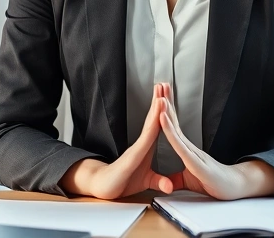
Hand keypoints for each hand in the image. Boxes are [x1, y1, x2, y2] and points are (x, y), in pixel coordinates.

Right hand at [60, 84, 174, 198]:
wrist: (104, 188)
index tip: (168, 95)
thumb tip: (169, 186)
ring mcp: (136, 150)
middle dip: (159, 101)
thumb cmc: (124, 181)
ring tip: (161, 96)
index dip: (164, 111)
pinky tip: (155, 119)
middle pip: (154, 120)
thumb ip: (159, 181)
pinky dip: (151, 129)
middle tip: (164, 84)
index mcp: (147, 147)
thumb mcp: (147, 182)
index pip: (158, 125)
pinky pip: (144, 141)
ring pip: (150, 127)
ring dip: (156, 111)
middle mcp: (142, 145)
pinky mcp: (131, 158)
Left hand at [157, 83, 273, 199]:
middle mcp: (189, 147)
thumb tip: (166, 181)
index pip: (173, 127)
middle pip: (175, 121)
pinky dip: (170, 131)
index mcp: (187, 150)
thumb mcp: (189, 181)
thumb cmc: (213, 183)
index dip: (166, 112)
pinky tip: (163, 119)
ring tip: (160, 97)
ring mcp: (193, 152)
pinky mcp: (196, 162)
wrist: (234, 190)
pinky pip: (179, 145)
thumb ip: (177, 179)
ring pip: (176, 130)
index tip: (159, 98)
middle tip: (160, 84)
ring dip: (167, 112)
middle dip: (167, 103)